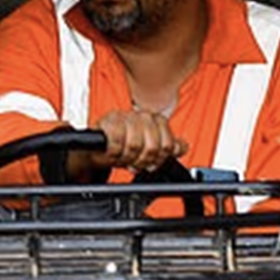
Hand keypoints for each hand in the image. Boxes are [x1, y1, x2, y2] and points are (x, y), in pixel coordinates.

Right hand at [75, 109, 189, 176]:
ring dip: (126, 158)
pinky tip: (112, 152)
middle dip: (142, 161)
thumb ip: (168, 147)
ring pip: (135, 145)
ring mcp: (126, 117)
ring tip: (123, 158)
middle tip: (134, 163)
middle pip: (152, 147)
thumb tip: (183, 147)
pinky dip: (114, 153)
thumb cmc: (123, 146)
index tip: (150, 163)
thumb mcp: (149, 148)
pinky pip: (117, 142)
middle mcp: (142, 116)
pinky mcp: (109, 121)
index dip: (159, 159)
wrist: (96, 147)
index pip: (168, 145)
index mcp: (156, 120)